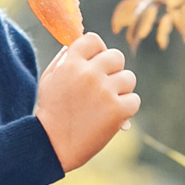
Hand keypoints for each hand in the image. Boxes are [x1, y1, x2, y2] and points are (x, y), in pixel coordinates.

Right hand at [35, 30, 137, 171]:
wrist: (52, 145)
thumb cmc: (50, 112)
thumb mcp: (49, 79)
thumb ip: (64, 59)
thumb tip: (78, 44)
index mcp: (71, 63)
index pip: (94, 40)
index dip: (97, 51)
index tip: (95, 63)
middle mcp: (89, 73)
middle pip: (116, 56)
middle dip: (112, 70)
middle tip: (104, 86)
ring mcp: (104, 91)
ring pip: (129, 78)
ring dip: (121, 89)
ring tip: (107, 102)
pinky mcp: (117, 110)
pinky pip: (134, 100)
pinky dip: (127, 109)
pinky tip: (114, 116)